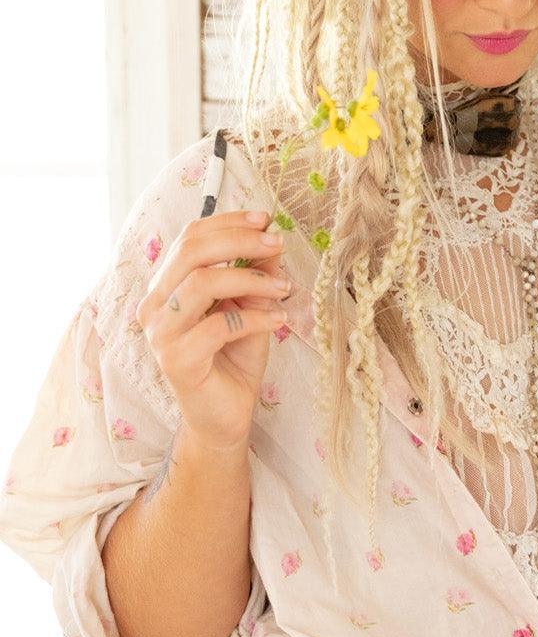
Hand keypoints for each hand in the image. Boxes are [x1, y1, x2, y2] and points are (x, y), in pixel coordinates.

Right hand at [136, 208, 291, 451]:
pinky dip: (255, 318)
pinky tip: (279, 320)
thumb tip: (272, 240)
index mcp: (167, 287)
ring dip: (250, 279)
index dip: (228, 222)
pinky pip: (219, 325)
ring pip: (201, 283)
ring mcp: (160, 333)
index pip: (189, 238)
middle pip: (191, 252)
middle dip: (240, 241)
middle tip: (277, 244)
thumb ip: (256, 274)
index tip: (266, 219)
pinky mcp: (176, 360)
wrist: (225, 416)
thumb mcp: (251, 307)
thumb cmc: (234, 360)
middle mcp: (155, 306)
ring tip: (283, 289)